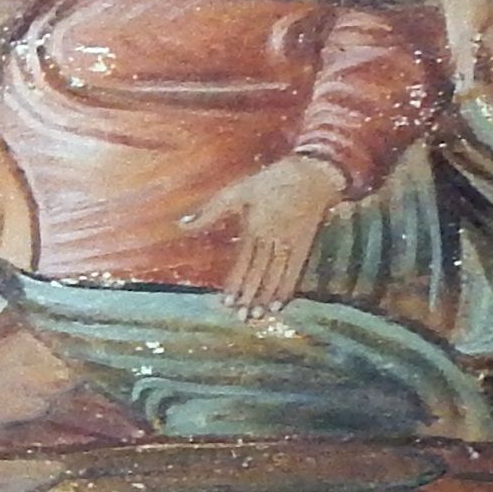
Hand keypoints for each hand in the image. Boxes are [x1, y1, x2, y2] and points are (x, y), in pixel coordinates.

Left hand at [178, 157, 347, 323]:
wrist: (310, 174)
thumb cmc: (269, 182)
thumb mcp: (237, 192)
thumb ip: (209, 212)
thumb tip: (182, 225)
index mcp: (255, 228)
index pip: (244, 263)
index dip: (235, 284)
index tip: (227, 303)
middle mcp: (274, 239)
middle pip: (260, 274)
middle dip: (250, 297)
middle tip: (241, 317)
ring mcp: (291, 243)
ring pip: (277, 276)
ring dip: (267, 297)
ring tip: (258, 316)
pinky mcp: (305, 244)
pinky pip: (296, 271)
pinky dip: (288, 288)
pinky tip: (281, 304)